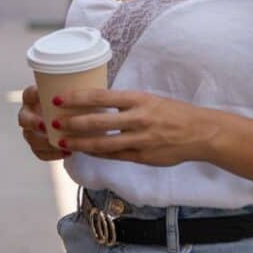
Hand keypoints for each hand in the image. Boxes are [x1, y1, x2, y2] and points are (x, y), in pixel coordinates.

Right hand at [17, 84, 68, 161]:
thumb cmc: (72, 103)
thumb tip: (95, 81)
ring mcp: (31, 131)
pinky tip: (67, 152)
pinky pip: (40, 153)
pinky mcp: (37, 147)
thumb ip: (75, 88)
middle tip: (46, 125)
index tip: (46, 97)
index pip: (29, 94)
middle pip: (23, 119)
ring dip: (44, 142)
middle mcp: (29, 113)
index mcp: (33, 98)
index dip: (34, 95)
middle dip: (33, 122)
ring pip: (30, 138)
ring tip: (60, 142)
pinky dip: (53, 154)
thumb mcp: (69, 93)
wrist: (74, 121)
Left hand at [52, 87, 219, 165]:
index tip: (58, 98)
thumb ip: (124, 102)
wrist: (198, 132)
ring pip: (104, 143)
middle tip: (54, 122)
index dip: (77, 98)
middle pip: (98, 121)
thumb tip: (97, 101)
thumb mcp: (147, 98)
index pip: (100, 96)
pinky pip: (115, 156)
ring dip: (81, 143)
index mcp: (137, 98)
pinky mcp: (143, 157)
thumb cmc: (171, 111)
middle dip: (73, 122)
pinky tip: (85, 152)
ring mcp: (140, 139)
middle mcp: (137, 118)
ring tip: (63, 142)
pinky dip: (98, 154)